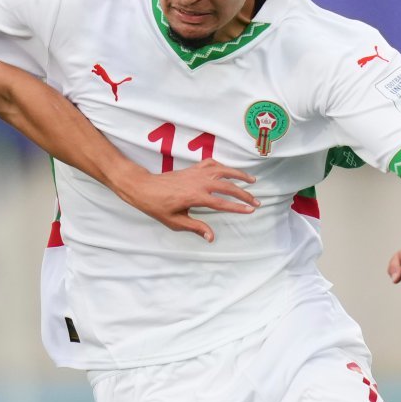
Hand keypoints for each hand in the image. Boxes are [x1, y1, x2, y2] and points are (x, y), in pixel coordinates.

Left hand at [119, 160, 259, 242]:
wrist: (144, 187)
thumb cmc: (157, 206)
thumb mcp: (175, 221)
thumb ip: (195, 228)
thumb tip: (211, 237)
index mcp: (195, 197)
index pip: (222, 203)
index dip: (238, 207)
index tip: (251, 210)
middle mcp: (198, 182)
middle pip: (228, 186)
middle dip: (244, 194)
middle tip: (256, 202)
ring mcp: (196, 173)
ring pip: (223, 170)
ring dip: (239, 175)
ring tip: (252, 180)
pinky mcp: (193, 168)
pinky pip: (212, 164)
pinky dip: (223, 166)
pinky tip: (230, 171)